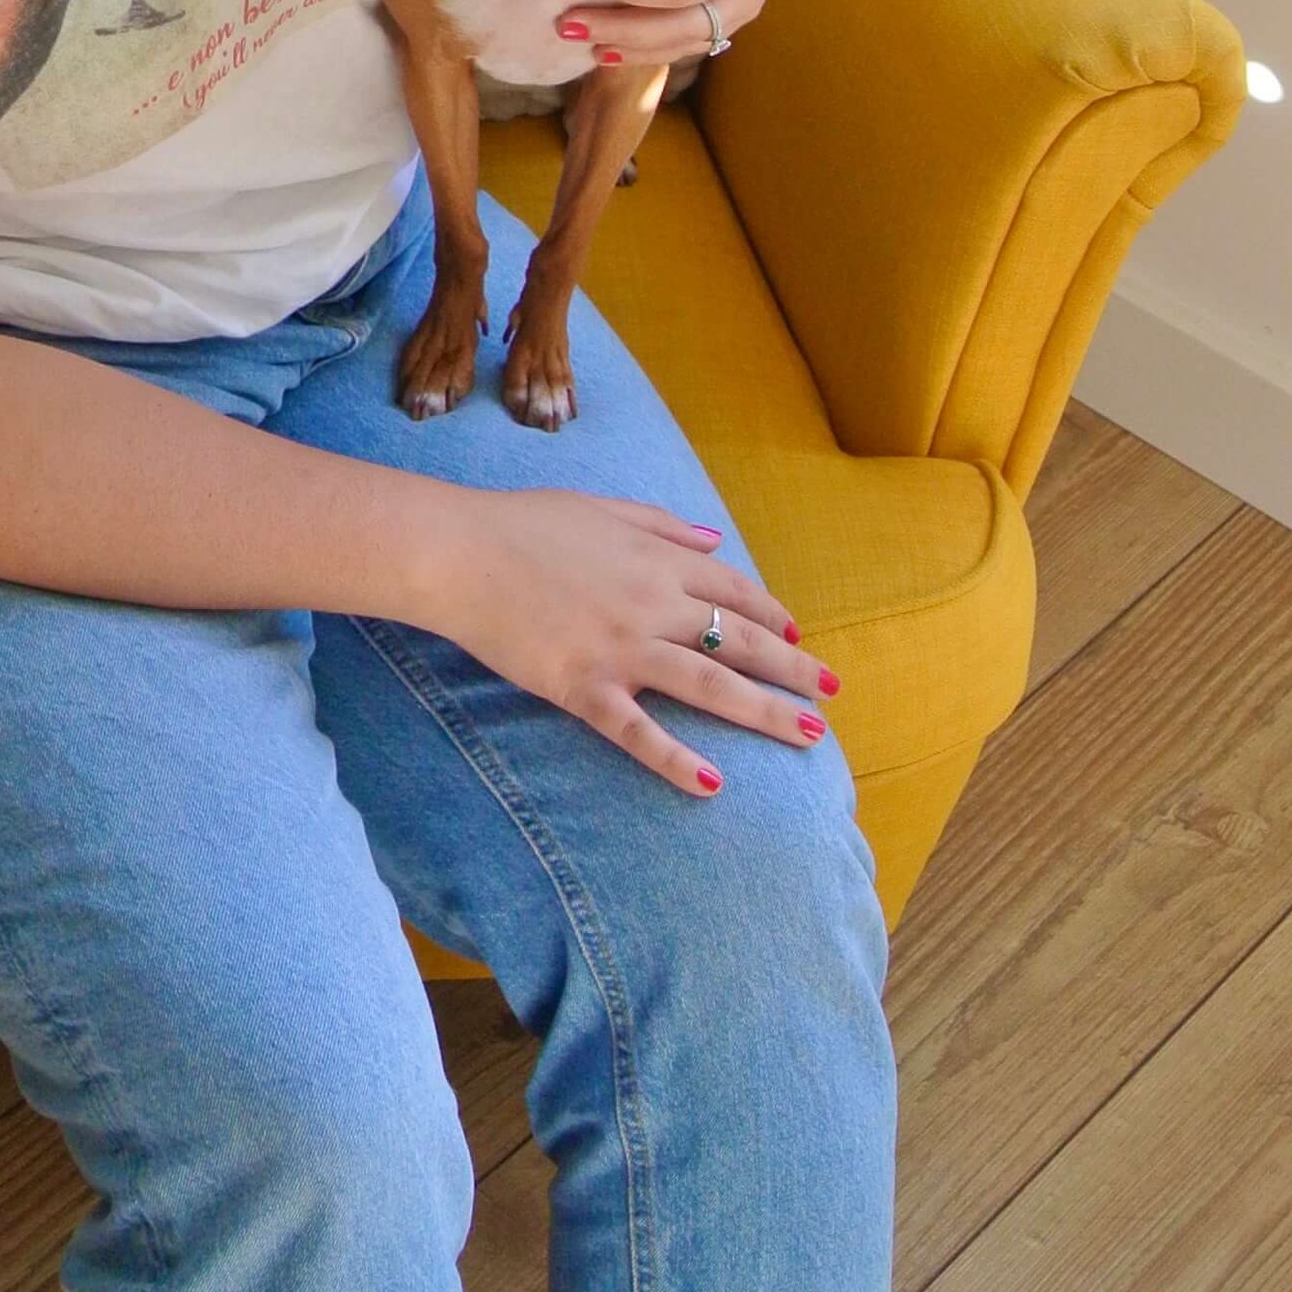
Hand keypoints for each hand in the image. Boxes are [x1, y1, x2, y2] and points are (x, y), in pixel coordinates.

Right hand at [435, 490, 834, 792]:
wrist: (459, 552)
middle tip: (832, 694)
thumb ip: (663, 525)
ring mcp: (620, 649)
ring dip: (765, 712)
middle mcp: (652, 604)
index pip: (734, 591)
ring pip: (709, 685)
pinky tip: (712, 783)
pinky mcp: (582, 687)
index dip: (773, 614)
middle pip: (741, 640)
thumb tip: (715, 539)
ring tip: (808, 735)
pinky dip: (676, 759)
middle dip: (793, 668)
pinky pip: (638, 731)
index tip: (799, 634)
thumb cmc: (523, 524)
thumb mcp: (603, 508)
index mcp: (657, 560)